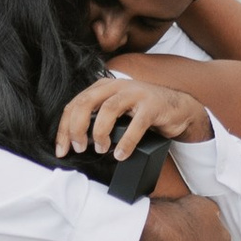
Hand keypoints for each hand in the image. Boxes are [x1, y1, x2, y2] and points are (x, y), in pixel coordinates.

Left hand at [59, 72, 209, 158]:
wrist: (179, 109)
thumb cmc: (143, 112)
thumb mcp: (116, 112)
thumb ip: (96, 120)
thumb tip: (76, 143)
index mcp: (103, 87)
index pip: (74, 105)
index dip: (64, 129)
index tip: (62, 150)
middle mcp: (116, 86)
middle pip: (86, 103)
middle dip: (76, 129)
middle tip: (79, 148)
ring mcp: (135, 94)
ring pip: (108, 110)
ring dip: (100, 133)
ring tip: (101, 149)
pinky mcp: (152, 106)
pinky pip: (135, 125)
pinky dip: (126, 142)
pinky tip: (121, 154)